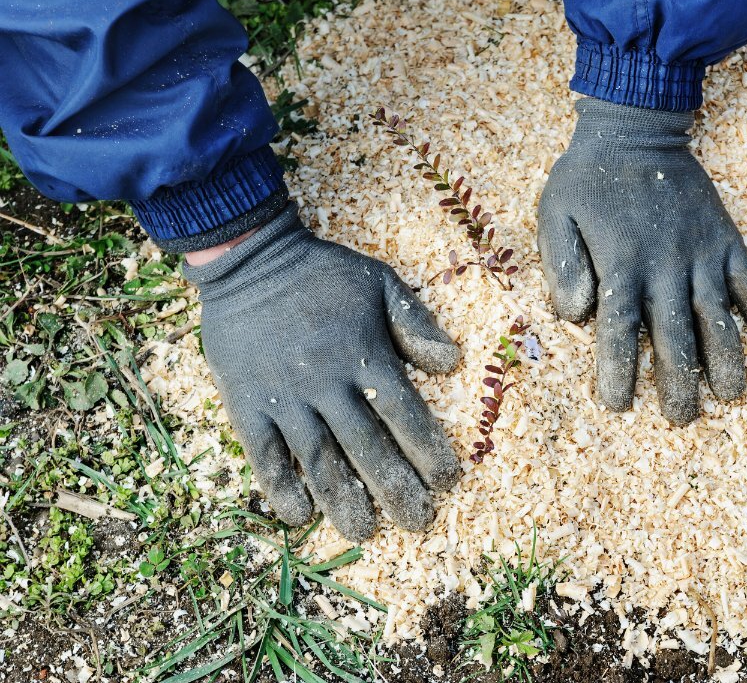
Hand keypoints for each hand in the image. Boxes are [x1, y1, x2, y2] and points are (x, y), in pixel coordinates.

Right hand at [185, 203, 461, 540]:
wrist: (251, 260)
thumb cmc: (323, 273)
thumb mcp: (380, 283)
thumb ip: (415, 324)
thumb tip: (452, 364)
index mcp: (365, 357)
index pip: (406, 416)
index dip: (428, 451)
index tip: (448, 482)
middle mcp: (328, 385)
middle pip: (369, 448)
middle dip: (396, 489)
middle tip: (417, 522)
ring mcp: (285, 397)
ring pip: (319, 460)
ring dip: (343, 500)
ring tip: (363, 534)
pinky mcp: (247, 403)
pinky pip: (264, 454)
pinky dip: (280, 487)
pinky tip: (298, 516)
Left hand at [537, 98, 746, 424]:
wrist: (635, 130)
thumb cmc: (588, 178)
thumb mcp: (556, 213)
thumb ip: (563, 264)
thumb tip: (574, 316)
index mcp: (620, 264)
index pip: (620, 330)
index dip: (619, 371)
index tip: (618, 406)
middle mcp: (665, 266)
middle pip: (675, 336)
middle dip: (679, 383)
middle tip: (681, 420)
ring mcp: (701, 254)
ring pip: (719, 318)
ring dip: (728, 360)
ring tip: (732, 396)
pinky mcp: (727, 241)